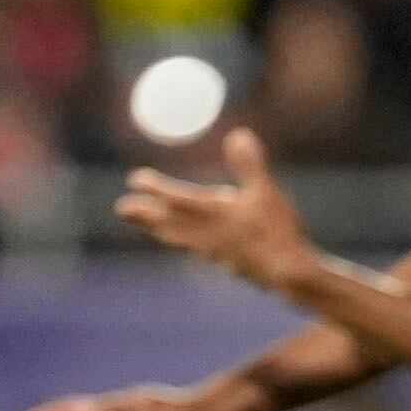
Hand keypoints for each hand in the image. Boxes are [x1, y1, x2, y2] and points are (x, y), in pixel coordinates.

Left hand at [115, 129, 310, 291]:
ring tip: (144, 225)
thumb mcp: (267, 192)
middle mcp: (207, 233)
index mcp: (215, 213)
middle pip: (169, 222)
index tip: (135, 179)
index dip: (155, 188)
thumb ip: (250, 165)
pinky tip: (181, 243)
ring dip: (157, 230)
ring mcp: (213, 251)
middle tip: (120, 208)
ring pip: (178, 238)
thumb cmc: (278, 231)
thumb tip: (236, 135)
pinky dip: (179, 242)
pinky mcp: (224, 263)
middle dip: (144, 214)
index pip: (178, 199)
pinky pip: (193, 250)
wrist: (289, 275)